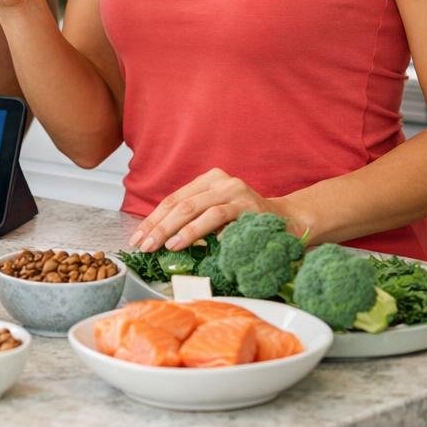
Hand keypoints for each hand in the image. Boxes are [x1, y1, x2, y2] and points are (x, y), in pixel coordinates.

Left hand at [129, 168, 287, 251]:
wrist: (288, 222)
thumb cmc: (246, 223)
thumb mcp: (215, 217)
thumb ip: (192, 221)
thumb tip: (157, 240)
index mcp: (207, 180)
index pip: (173, 200)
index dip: (153, 219)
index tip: (138, 237)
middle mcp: (219, 181)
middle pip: (179, 204)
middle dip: (158, 227)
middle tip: (143, 246)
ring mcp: (234, 191)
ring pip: (195, 209)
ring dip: (175, 230)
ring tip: (163, 246)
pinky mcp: (246, 205)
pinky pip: (217, 217)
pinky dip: (199, 231)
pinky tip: (185, 243)